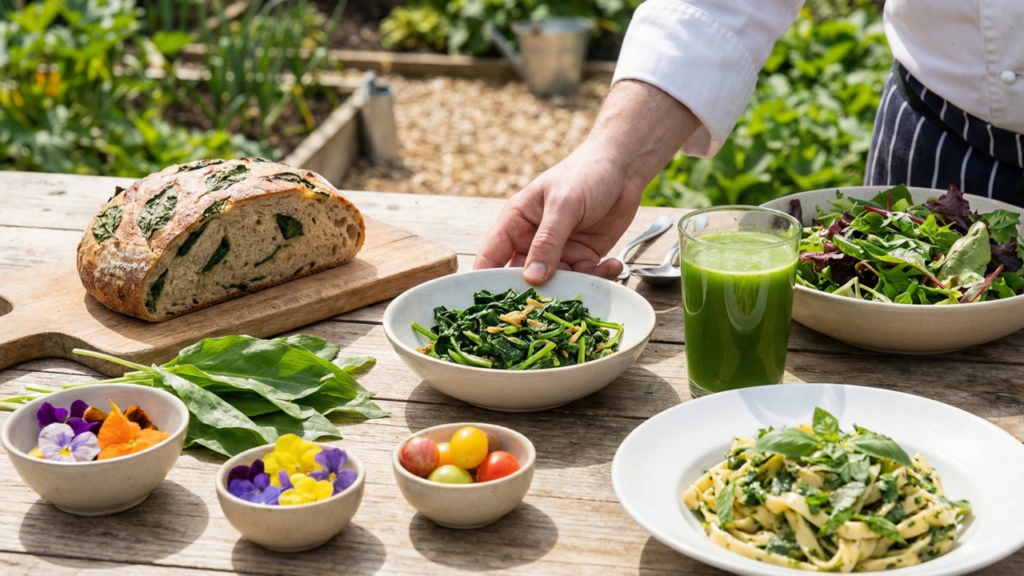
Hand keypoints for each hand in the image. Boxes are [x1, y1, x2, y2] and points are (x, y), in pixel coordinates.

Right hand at [474, 80, 700, 284]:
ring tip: (594, 275)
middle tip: (552, 306)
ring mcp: (559, 251)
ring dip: (575, 286)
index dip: (486, 283)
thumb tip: (532, 277)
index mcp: (516, 222)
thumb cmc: (586, 173)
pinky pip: (585, 278)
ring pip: (557, 283)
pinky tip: (612, 265)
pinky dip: (598, 277)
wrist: (624, 166)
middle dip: (537, 293)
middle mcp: (533, 240)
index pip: (490, 257)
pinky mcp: (583, 257)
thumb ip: (548, 241)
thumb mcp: (564, 204)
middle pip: (523, 279)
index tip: (493, 307)